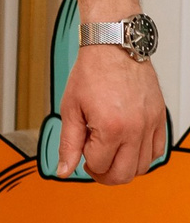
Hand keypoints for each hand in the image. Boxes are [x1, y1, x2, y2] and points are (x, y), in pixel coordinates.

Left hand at [55, 47, 168, 183]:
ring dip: (125, 167)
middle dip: (105, 175)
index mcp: (111, 127)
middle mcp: (135, 128)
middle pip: (124, 175)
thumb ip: (68, 144)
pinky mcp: (159, 117)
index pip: (100, 166)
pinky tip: (128, 146)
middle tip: (94, 162)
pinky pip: (158, 151)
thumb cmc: (92, 72)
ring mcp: (150, 124)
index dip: (86, 162)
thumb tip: (64, 170)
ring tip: (110, 152)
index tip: (82, 150)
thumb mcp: (70, 109)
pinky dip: (144, 156)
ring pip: (143, 167)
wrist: (113, 46)